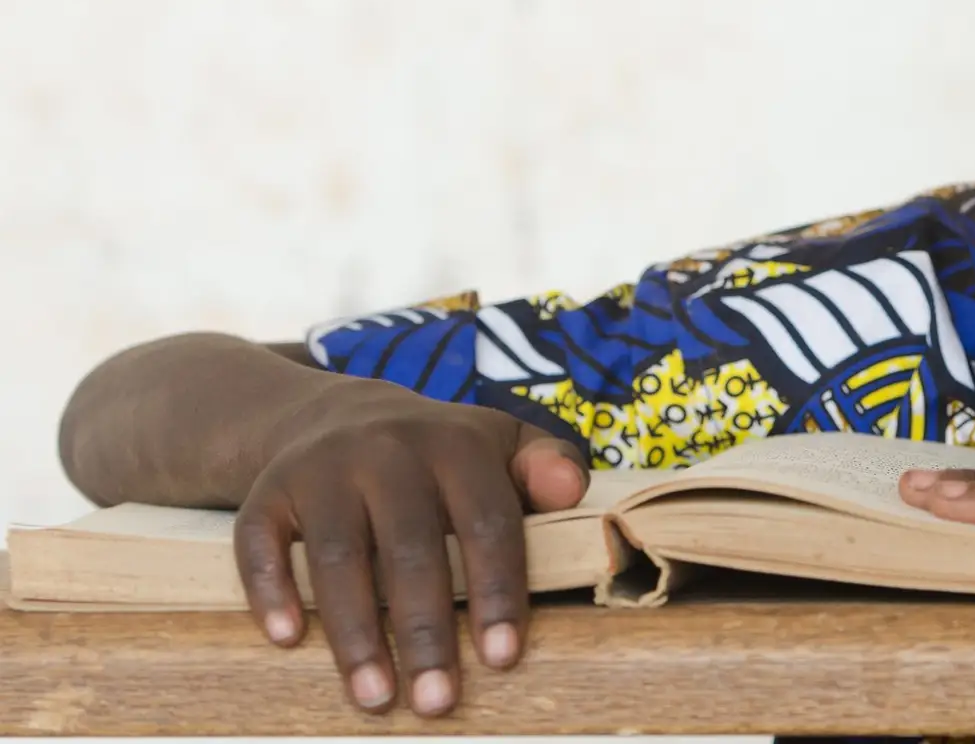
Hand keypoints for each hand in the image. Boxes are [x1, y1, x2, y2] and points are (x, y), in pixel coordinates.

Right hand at [233, 377, 586, 716]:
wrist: (334, 414)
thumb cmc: (437, 455)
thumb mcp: (500, 443)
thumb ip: (548, 464)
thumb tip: (571, 493)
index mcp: (456, 444)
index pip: (486, 521)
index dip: (496, 591)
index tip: (501, 658)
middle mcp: (388, 449)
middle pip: (409, 548)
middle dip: (425, 631)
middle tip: (438, 703)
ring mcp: (322, 468)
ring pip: (337, 555)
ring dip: (354, 633)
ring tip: (375, 698)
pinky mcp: (267, 490)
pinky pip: (258, 542)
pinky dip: (269, 589)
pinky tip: (286, 639)